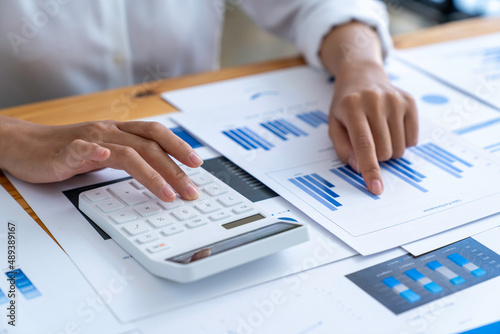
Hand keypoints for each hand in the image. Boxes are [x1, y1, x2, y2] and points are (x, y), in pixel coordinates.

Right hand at [0, 117, 202, 201]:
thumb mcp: (106, 153)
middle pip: (149, 146)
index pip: (156, 134)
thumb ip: (130, 158)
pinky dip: (94, 152)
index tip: (197, 163)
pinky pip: (81, 148)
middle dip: (174, 169)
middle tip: (189, 190)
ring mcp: (89, 139)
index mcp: (120, 131)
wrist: (27, 145)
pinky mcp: (66, 150)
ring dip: (150, 174)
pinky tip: (104, 158)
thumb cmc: (69, 150)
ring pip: (126, 152)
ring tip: (166, 193)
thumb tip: (161, 174)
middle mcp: (109, 131)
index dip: (178, 146)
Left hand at [328, 61, 417, 193]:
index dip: (370, 169)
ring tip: (378, 133)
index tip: (376, 188)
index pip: (363, 145)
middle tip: (368, 142)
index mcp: (351, 107)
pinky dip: (402, 141)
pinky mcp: (409, 101)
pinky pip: (412, 139)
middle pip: (384, 150)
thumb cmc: (345, 106)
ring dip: (389, 150)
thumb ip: (343, 149)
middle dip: (376, 157)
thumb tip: (359, 168)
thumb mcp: (334, 124)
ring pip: (400, 148)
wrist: (362, 76)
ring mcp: (395, 100)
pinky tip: (390, 127)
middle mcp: (375, 101)